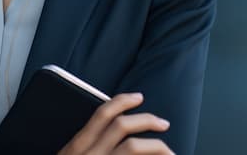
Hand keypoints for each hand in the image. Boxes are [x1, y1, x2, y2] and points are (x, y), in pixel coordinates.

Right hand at [57, 93, 173, 154]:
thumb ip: (87, 146)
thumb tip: (114, 133)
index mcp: (77, 147)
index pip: (102, 114)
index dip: (123, 101)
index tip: (138, 97)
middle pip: (122, 126)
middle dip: (147, 120)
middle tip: (163, 123)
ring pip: (132, 146)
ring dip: (157, 146)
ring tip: (169, 150)